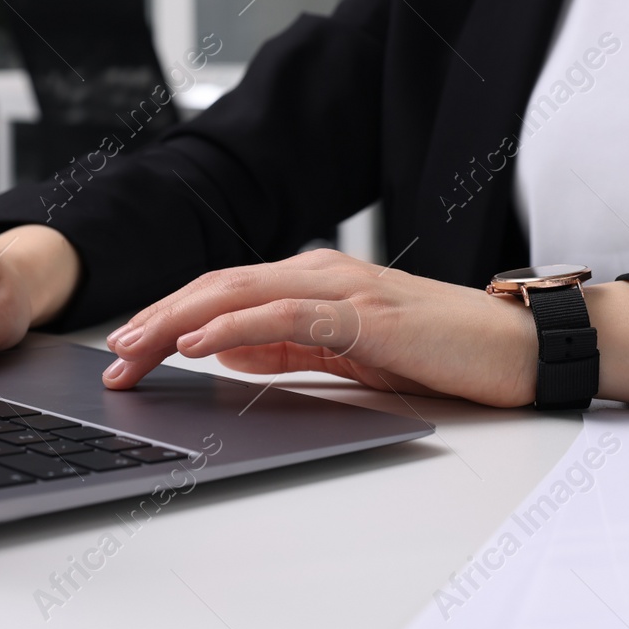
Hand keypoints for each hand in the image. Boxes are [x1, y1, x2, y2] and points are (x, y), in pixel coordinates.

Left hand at [101, 249, 538, 406]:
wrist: (517, 346)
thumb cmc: (440, 351)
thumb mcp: (348, 354)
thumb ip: (289, 349)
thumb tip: (227, 356)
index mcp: (312, 280)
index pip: (221, 293)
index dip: (166, 316)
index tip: (126, 348)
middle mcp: (318, 272)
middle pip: (216, 288)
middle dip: (156, 318)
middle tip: (112, 354)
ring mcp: (340, 287)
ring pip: (238, 295)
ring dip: (178, 321)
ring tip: (135, 347)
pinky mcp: (363, 313)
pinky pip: (284, 317)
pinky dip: (233, 329)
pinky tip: (197, 346)